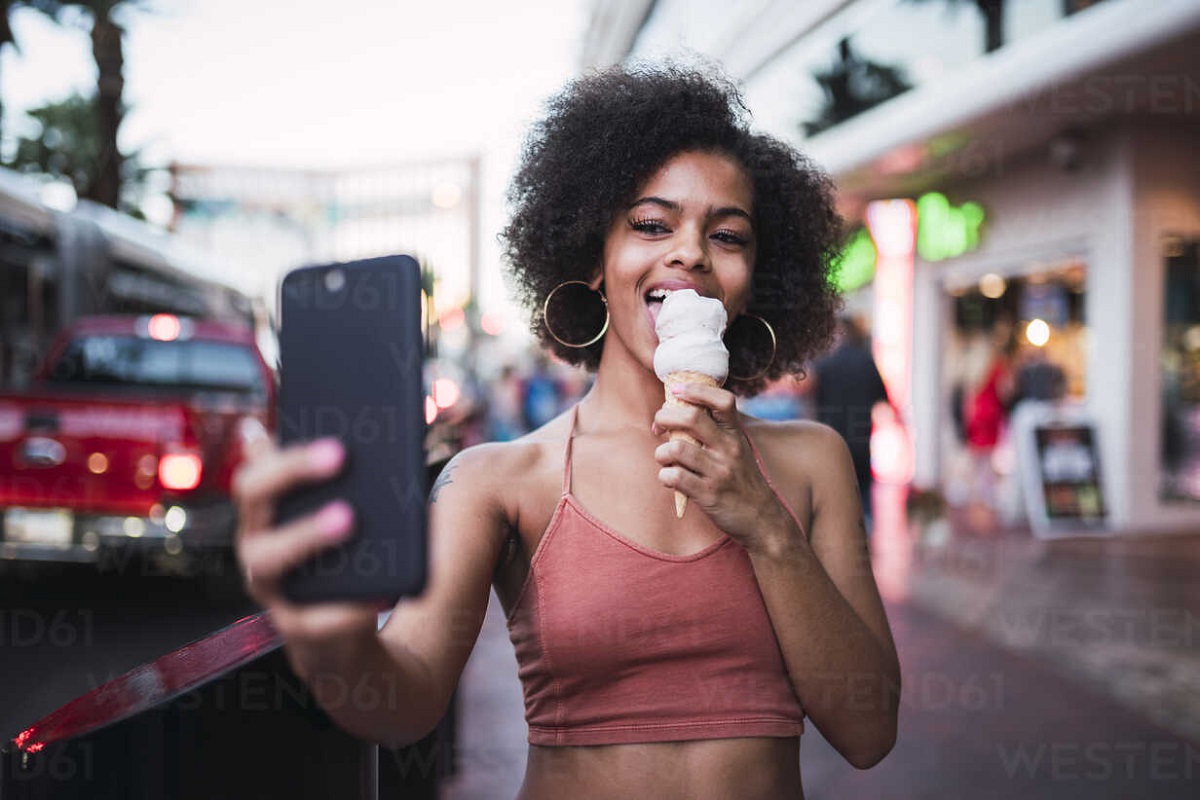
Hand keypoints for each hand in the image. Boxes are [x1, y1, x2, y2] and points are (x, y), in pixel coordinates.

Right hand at [231, 421, 382, 678]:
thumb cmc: (344, 564)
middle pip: (254, 501)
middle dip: (293, 471)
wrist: (346, 641)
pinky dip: (346, 606)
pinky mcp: (297, 631)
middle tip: (341, 454)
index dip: (279, 451)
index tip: (318, 429)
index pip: (254, 475)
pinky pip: (313, 619)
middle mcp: (257, 548)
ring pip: (269, 560)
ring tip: (349, 517)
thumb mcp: (345, 518)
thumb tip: (368, 435)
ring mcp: (271, 591)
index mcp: (266, 518)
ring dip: (307, 534)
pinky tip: (380, 590)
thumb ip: (343, 483)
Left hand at [651, 382, 793, 547]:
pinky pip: (674, 477)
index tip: (678, 390)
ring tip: (664, 458)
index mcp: (735, 434)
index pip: (723, 400)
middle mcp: (728, 449)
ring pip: (676, 449)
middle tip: (658, 427)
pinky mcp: (708, 495)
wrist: (762, 519)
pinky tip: (670, 478)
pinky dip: (665, 476)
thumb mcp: (737, 450)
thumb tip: (681, 409)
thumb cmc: (741, 480)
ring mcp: (718, 472)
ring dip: (661, 452)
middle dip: (664, 417)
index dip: (697, 390)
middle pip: (691, 418)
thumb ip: (716, 431)